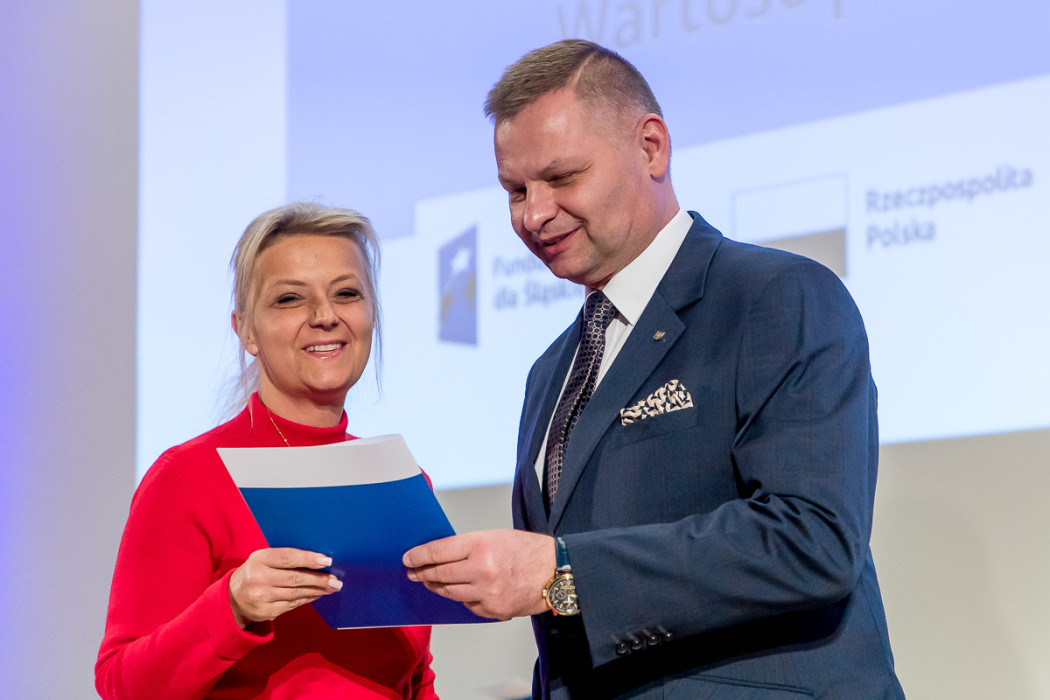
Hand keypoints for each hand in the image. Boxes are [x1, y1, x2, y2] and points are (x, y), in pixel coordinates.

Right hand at [228, 548, 341, 628]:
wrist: (233, 597)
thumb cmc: (256, 572)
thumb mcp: (263, 558)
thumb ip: (285, 557)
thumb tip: (318, 560)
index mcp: (259, 559)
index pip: (287, 558)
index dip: (308, 559)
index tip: (327, 561)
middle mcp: (258, 578)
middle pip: (295, 578)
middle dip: (319, 579)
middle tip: (336, 580)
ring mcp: (261, 597)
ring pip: (296, 593)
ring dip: (317, 590)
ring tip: (331, 587)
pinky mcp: (265, 612)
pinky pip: (292, 605)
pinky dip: (307, 599)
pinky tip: (317, 594)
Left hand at [403, 530, 554, 619]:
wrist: (556, 571)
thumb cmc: (528, 550)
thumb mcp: (495, 536)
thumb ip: (468, 546)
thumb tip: (441, 555)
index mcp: (481, 545)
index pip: (438, 551)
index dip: (419, 555)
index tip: (409, 558)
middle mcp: (482, 569)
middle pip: (440, 574)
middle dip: (423, 573)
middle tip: (413, 572)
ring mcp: (488, 593)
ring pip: (451, 592)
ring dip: (438, 587)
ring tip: (431, 582)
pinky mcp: (494, 610)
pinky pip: (468, 606)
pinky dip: (464, 598)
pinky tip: (463, 591)